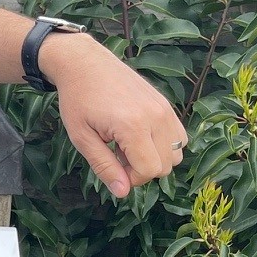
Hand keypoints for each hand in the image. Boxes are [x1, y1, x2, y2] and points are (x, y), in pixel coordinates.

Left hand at [40, 32, 187, 196]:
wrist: (85, 63)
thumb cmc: (78, 100)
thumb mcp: (82, 138)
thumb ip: (104, 167)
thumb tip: (122, 192)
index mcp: (133, 125)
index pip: (149, 170)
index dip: (131, 178)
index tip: (113, 165)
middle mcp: (156, 116)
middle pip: (167, 166)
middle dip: (143, 169)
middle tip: (117, 153)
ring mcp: (164, 108)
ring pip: (177, 153)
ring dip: (155, 157)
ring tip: (128, 144)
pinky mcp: (166, 103)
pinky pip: (179, 136)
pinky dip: (163, 144)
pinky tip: (139, 135)